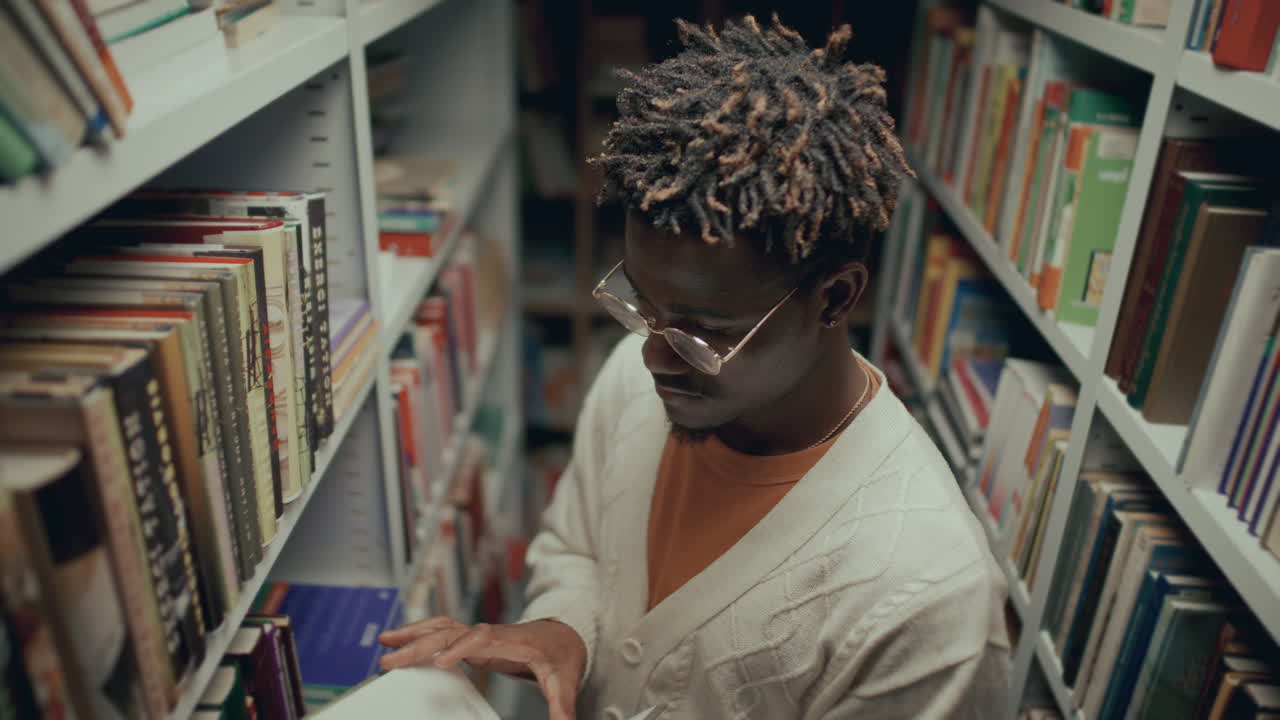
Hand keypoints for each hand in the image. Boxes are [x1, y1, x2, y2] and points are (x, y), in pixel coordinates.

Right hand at [378, 617, 586, 719]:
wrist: (563, 634)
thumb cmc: (560, 654)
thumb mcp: (564, 681)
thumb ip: (562, 705)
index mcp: (510, 641)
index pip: (481, 639)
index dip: (461, 647)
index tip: (442, 661)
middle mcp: (489, 633)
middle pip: (450, 632)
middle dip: (419, 644)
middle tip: (391, 660)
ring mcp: (478, 634)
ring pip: (441, 627)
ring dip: (412, 633)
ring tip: (385, 641)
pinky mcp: (472, 639)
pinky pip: (441, 631)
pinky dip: (420, 633)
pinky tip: (401, 640)